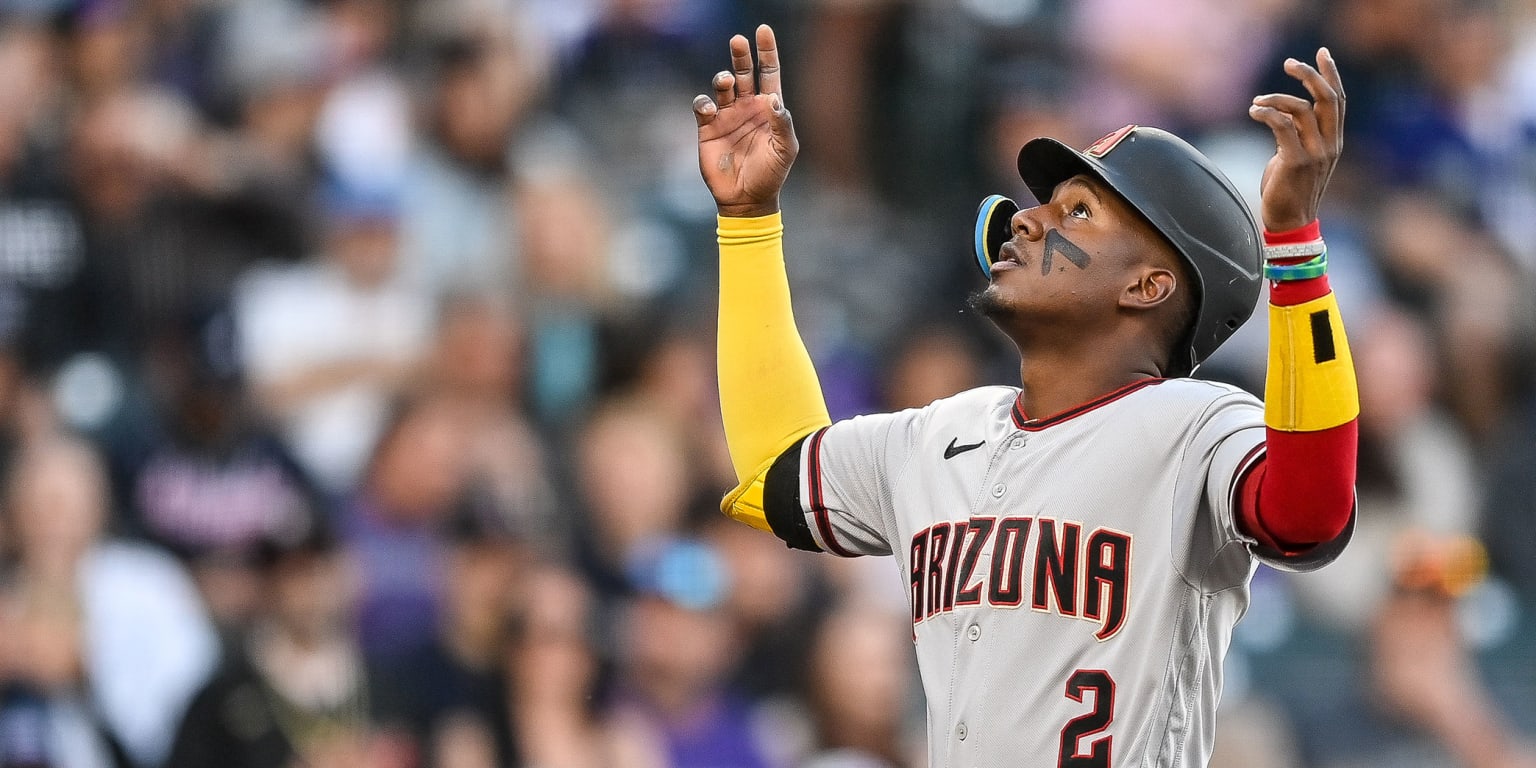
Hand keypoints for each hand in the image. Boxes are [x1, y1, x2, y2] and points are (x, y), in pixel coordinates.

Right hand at [694, 25, 797, 217]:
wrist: (746, 199)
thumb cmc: (771, 174)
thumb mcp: (785, 149)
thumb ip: (782, 123)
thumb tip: (773, 99)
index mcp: (768, 108)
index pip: (768, 72)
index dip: (767, 51)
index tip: (763, 30)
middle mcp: (746, 107)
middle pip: (744, 72)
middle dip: (741, 55)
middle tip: (738, 39)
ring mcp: (726, 116)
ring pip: (722, 86)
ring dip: (722, 78)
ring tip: (725, 80)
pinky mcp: (707, 128)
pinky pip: (702, 106)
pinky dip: (704, 102)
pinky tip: (710, 108)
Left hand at [1249, 48, 1344, 231]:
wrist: (1289, 223)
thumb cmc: (1288, 190)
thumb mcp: (1297, 157)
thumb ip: (1296, 135)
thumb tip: (1282, 116)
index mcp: (1333, 141)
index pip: (1338, 101)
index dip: (1331, 75)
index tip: (1322, 53)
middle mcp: (1330, 144)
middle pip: (1327, 98)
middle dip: (1310, 75)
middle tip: (1289, 63)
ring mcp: (1316, 153)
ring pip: (1302, 109)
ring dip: (1276, 99)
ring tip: (1257, 102)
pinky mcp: (1296, 162)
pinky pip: (1283, 126)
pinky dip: (1266, 113)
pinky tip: (1254, 112)